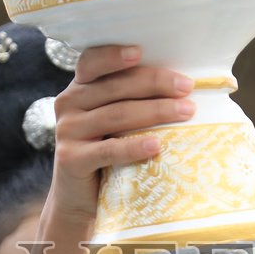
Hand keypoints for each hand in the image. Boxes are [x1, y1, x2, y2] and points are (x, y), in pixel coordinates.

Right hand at [49, 45, 194, 224]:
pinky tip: (157, 145)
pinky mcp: (70, 159)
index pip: (92, 62)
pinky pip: (108, 150)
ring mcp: (67, 131)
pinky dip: (134, 146)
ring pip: (116, 115)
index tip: (140, 53)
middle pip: (115, 88)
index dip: (113, 55)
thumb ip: (131, 101)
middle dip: (155, 84)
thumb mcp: (114, 123)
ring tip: (186, 111)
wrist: (79, 200)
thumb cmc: (108, 154)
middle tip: (187, 87)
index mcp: (80, 88)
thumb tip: (184, 86)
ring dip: (155, 112)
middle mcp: (68, 104)